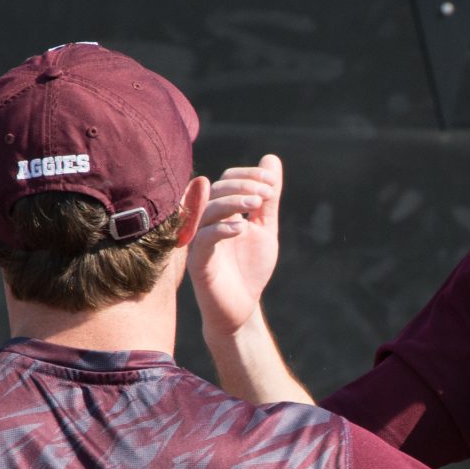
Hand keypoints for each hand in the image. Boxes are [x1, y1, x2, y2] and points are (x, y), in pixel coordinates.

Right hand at [190, 153, 283, 338]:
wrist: (242, 308)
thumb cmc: (249, 268)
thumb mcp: (264, 228)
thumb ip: (268, 199)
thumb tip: (271, 159)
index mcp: (218, 212)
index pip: (225, 180)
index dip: (247, 175)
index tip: (272, 182)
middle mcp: (204, 223)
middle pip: (213, 191)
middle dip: (242, 186)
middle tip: (267, 194)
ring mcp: (198, 242)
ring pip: (206, 212)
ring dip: (232, 203)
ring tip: (256, 204)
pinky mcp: (197, 263)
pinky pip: (203, 240)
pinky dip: (222, 230)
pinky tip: (242, 229)